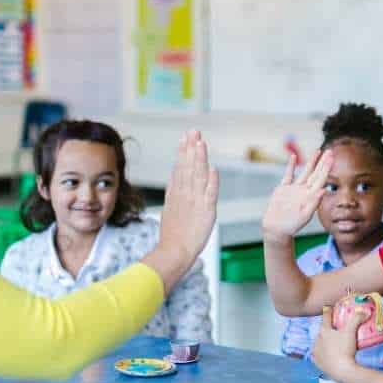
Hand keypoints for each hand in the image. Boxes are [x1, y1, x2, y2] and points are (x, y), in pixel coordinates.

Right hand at [144, 132, 218, 294]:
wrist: (174, 252)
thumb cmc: (173, 236)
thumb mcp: (169, 208)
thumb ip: (173, 191)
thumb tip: (174, 174)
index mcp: (177, 194)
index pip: (181, 168)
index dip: (183, 152)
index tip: (185, 138)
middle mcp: (185, 195)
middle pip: (188, 167)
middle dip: (191, 148)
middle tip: (193, 131)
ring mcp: (195, 202)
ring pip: (197, 176)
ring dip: (199, 159)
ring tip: (200, 142)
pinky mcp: (206, 212)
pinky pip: (210, 194)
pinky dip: (212, 181)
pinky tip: (213, 168)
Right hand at [261, 150, 332, 243]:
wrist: (276, 229)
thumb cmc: (291, 226)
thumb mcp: (304, 215)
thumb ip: (314, 202)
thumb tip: (324, 190)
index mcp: (310, 196)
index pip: (321, 178)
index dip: (327, 167)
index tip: (332, 157)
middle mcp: (304, 191)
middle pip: (316, 173)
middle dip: (323, 162)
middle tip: (330, 151)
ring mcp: (294, 189)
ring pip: (305, 172)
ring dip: (311, 162)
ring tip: (317, 151)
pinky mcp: (283, 189)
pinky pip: (288, 175)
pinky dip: (291, 166)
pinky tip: (294, 157)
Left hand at [310, 304, 365, 381]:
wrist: (341, 370)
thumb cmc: (345, 349)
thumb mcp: (351, 331)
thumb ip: (357, 319)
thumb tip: (365, 311)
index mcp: (324, 330)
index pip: (326, 317)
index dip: (328, 311)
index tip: (329, 308)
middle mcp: (317, 339)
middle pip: (322, 331)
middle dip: (327, 330)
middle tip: (336, 331)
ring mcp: (315, 352)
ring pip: (319, 343)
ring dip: (324, 342)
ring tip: (333, 344)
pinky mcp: (317, 363)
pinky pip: (319, 356)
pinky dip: (323, 354)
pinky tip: (328, 355)